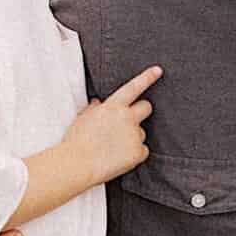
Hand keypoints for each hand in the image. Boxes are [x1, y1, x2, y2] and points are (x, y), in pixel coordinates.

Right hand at [67, 66, 160, 184]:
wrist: (77, 164)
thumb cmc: (76, 141)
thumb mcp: (83, 118)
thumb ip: (95, 108)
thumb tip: (99, 103)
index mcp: (113, 106)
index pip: (133, 87)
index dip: (147, 77)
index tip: (158, 70)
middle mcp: (127, 117)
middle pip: (146, 107)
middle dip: (141, 111)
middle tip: (130, 121)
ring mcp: (134, 135)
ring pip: (141, 133)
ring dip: (132, 137)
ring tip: (113, 147)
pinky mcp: (138, 152)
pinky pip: (142, 151)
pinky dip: (134, 154)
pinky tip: (119, 157)